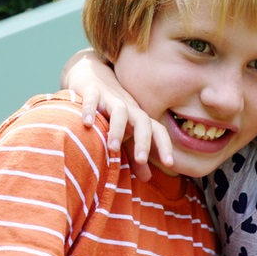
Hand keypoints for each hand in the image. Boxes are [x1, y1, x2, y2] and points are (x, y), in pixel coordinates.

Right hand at [61, 49, 173, 180]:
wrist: (91, 77)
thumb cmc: (110, 112)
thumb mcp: (123, 135)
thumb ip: (133, 156)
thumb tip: (148, 177)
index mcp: (138, 120)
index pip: (158, 131)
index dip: (166, 146)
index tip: (170, 164)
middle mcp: (128, 109)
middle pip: (143, 121)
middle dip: (144, 141)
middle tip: (141, 160)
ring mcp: (110, 99)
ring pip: (120, 111)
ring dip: (118, 128)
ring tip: (113, 147)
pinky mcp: (91, 91)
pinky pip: (92, 99)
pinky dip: (90, 110)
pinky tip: (86, 124)